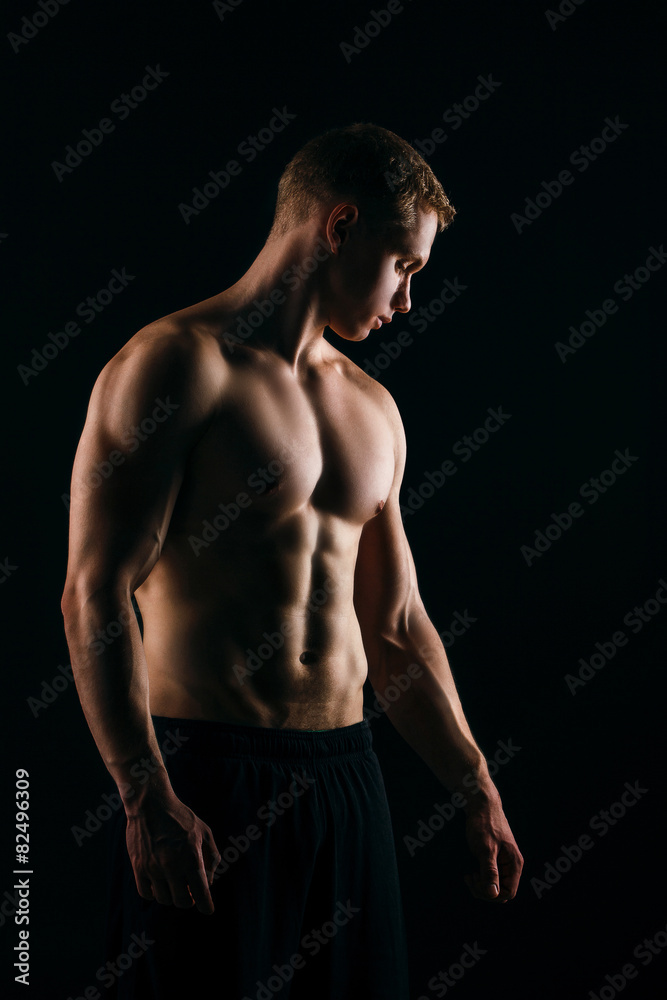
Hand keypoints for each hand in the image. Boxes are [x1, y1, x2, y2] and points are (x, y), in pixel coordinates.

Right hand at [125, 789, 221, 914]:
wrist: (151, 804)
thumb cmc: (180, 817)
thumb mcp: (204, 831)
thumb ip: (211, 856)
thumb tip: (209, 881)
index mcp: (191, 857)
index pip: (201, 893)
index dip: (206, 906)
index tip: (208, 910)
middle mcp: (172, 866)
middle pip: (182, 902)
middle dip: (189, 900)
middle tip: (190, 891)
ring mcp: (153, 868)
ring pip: (164, 899)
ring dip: (171, 895)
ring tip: (174, 882)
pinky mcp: (138, 868)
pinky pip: (146, 894)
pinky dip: (154, 893)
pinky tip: (159, 883)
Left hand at [463, 795, 522, 901]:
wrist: (481, 805)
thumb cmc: (484, 824)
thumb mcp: (485, 849)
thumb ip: (490, 871)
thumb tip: (493, 894)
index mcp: (514, 864)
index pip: (508, 892)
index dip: (491, 894)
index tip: (476, 881)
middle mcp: (512, 865)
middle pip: (501, 891)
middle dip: (484, 890)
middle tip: (470, 878)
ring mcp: (504, 862)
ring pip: (495, 885)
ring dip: (481, 885)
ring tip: (469, 875)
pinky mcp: (496, 859)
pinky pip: (490, 876)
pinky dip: (480, 878)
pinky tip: (470, 872)